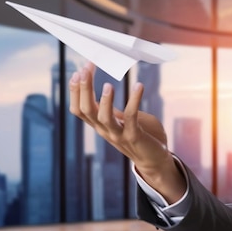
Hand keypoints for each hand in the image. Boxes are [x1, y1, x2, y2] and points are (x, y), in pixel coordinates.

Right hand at [69, 63, 185, 201]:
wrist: (155, 161)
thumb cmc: (141, 136)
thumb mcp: (124, 120)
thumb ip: (115, 109)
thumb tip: (106, 90)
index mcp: (100, 125)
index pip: (79, 107)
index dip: (76, 89)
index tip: (81, 69)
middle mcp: (105, 130)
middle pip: (86, 110)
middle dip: (83, 89)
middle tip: (85, 70)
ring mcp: (118, 134)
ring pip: (103, 117)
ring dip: (104, 100)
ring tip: (108, 84)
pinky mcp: (134, 136)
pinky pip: (131, 117)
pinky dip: (134, 100)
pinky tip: (139, 86)